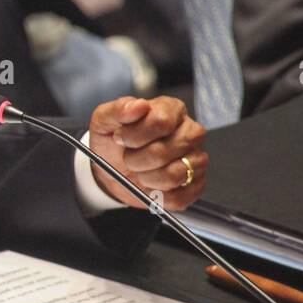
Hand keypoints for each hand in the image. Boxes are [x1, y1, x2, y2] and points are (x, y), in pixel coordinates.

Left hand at [88, 96, 206, 211]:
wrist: (113, 169)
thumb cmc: (113, 142)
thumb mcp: (104, 120)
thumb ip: (118, 109)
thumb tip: (138, 106)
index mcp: (171, 110)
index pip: (161, 121)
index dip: (134, 135)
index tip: (120, 139)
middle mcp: (190, 132)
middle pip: (165, 151)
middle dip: (136, 159)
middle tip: (128, 158)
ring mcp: (197, 159)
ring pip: (174, 175)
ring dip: (146, 178)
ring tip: (140, 171)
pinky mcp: (196, 185)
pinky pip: (179, 197)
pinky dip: (157, 196)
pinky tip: (151, 186)